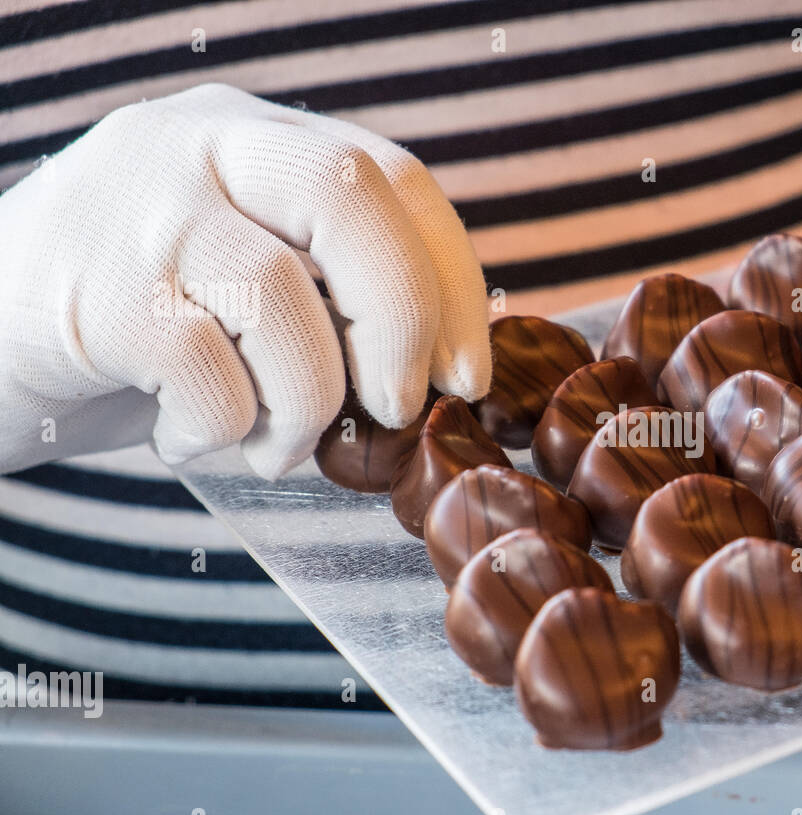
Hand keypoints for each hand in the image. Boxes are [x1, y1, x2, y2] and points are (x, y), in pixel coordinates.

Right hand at [0, 83, 490, 477]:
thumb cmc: (141, 328)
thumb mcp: (247, 285)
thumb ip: (332, 293)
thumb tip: (445, 367)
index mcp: (256, 139)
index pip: (395, 176)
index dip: (452, 279)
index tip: (467, 375)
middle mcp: (198, 145)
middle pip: (347, 197)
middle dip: (400, 318)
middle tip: (397, 406)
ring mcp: (138, 208)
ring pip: (279, 296)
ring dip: (304, 403)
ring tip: (271, 443)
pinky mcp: (91, 290)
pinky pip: (206, 374)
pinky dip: (220, 430)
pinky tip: (186, 434)